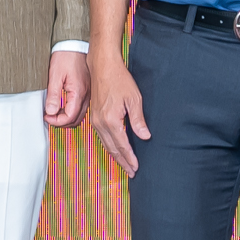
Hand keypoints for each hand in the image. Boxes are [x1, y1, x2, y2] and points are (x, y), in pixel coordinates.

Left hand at [44, 48, 90, 127]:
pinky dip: (72, 110)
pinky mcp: (88, 89)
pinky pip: (82, 106)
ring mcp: (89, 92)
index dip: (56, 121)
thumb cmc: (67, 55)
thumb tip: (51, 111)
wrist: (75, 43)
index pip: (69, 117)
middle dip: (62, 122)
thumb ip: (54, 95)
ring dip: (67, 117)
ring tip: (55, 112)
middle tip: (50, 117)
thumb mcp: (55, 75)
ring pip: (80, 114)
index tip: (47, 116)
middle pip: (76, 120)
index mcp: (79, 92)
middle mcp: (87, 94)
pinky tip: (64, 105)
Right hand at [90, 56, 149, 176]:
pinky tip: (115, 149)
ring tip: (125, 165)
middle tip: (132, 172)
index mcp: (111, 120)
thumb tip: (145, 137)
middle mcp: (100, 123)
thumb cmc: (119, 79)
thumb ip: (138, 120)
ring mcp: (95, 121)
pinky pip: (102, 137)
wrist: (102, 67)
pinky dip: (109, 146)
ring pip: (106, 144)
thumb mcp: (134, 99)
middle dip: (122, 162)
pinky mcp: (94, 117)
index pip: (122, 145)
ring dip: (115, 156)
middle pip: (112, 149)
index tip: (136, 167)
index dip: (130, 158)